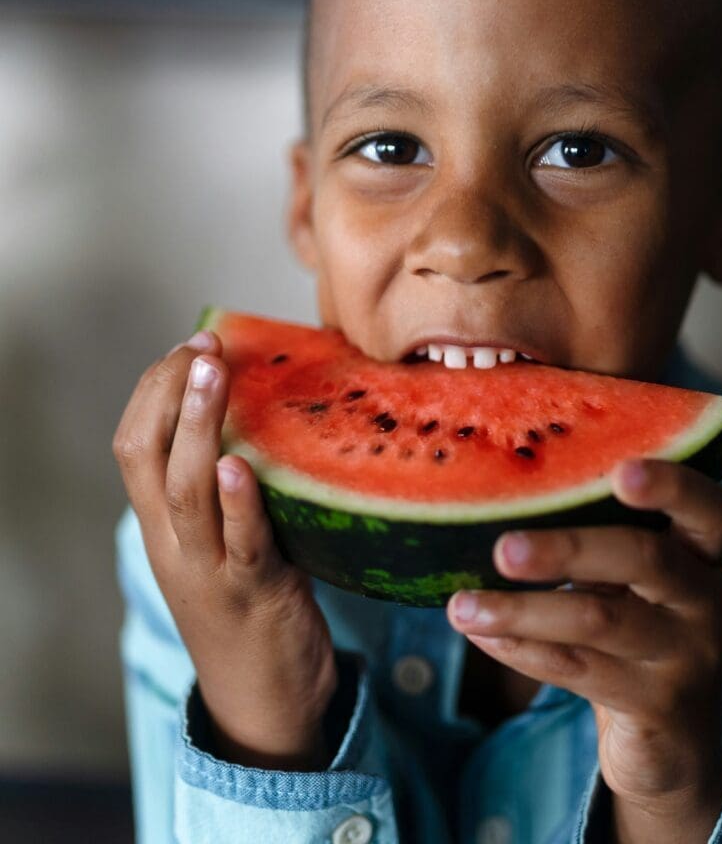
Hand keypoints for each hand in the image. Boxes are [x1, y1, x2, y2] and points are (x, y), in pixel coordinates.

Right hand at [112, 331, 338, 769]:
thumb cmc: (251, 607)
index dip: (154, 390)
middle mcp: (174, 544)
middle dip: (169, 393)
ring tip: (211, 373)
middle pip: (147, 457)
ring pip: (185, 491)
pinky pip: (241, 543)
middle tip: (202, 342)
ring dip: (196, 427)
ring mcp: (210, 570)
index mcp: (164, 527)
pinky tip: (238, 466)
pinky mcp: (255, 593)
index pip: (134, 445)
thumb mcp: (225, 543)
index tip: (189, 343)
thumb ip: (230, 490)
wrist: (263, 701)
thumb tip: (265, 415)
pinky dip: (237, 503)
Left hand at [446, 458, 721, 842]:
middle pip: (644, 558)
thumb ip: (599, 536)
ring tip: (463, 606)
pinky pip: (578, 670)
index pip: (711, 508)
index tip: (620, 471)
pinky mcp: (656, 705)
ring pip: (599, 621)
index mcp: (703, 553)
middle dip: (568, 549)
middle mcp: (705, 600)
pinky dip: (521, 649)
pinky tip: (481, 634)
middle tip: (503, 550)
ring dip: (522, 611)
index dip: (671, 485)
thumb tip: (503, 498)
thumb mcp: (635, 580)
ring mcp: (686, 656)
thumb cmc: (638, 627)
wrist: (673, 736)